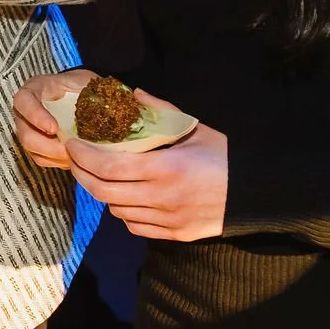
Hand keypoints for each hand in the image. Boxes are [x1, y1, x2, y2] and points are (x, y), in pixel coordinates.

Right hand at [11, 68, 97, 169]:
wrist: (83, 96)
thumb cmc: (83, 87)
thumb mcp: (86, 83)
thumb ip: (88, 93)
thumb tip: (102, 108)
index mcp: (36, 89)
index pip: (23, 101)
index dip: (35, 116)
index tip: (54, 129)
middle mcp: (27, 111)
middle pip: (25, 133)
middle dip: (48, 146)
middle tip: (71, 149)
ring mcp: (30, 129)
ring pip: (33, 149)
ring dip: (55, 156)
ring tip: (77, 155)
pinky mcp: (37, 145)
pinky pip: (42, 158)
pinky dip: (59, 161)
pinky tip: (75, 157)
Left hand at [63, 108, 228, 242]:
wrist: (256, 193)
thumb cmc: (223, 156)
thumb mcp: (194, 128)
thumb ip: (161, 111)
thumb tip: (131, 94)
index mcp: (166, 168)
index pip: (108, 167)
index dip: (83, 156)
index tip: (72, 143)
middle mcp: (163, 197)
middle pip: (104, 191)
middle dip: (82, 175)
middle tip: (75, 160)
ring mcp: (168, 219)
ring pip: (116, 210)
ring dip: (102, 193)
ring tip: (99, 176)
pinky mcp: (175, 234)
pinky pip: (136, 226)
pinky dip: (123, 212)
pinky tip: (125, 197)